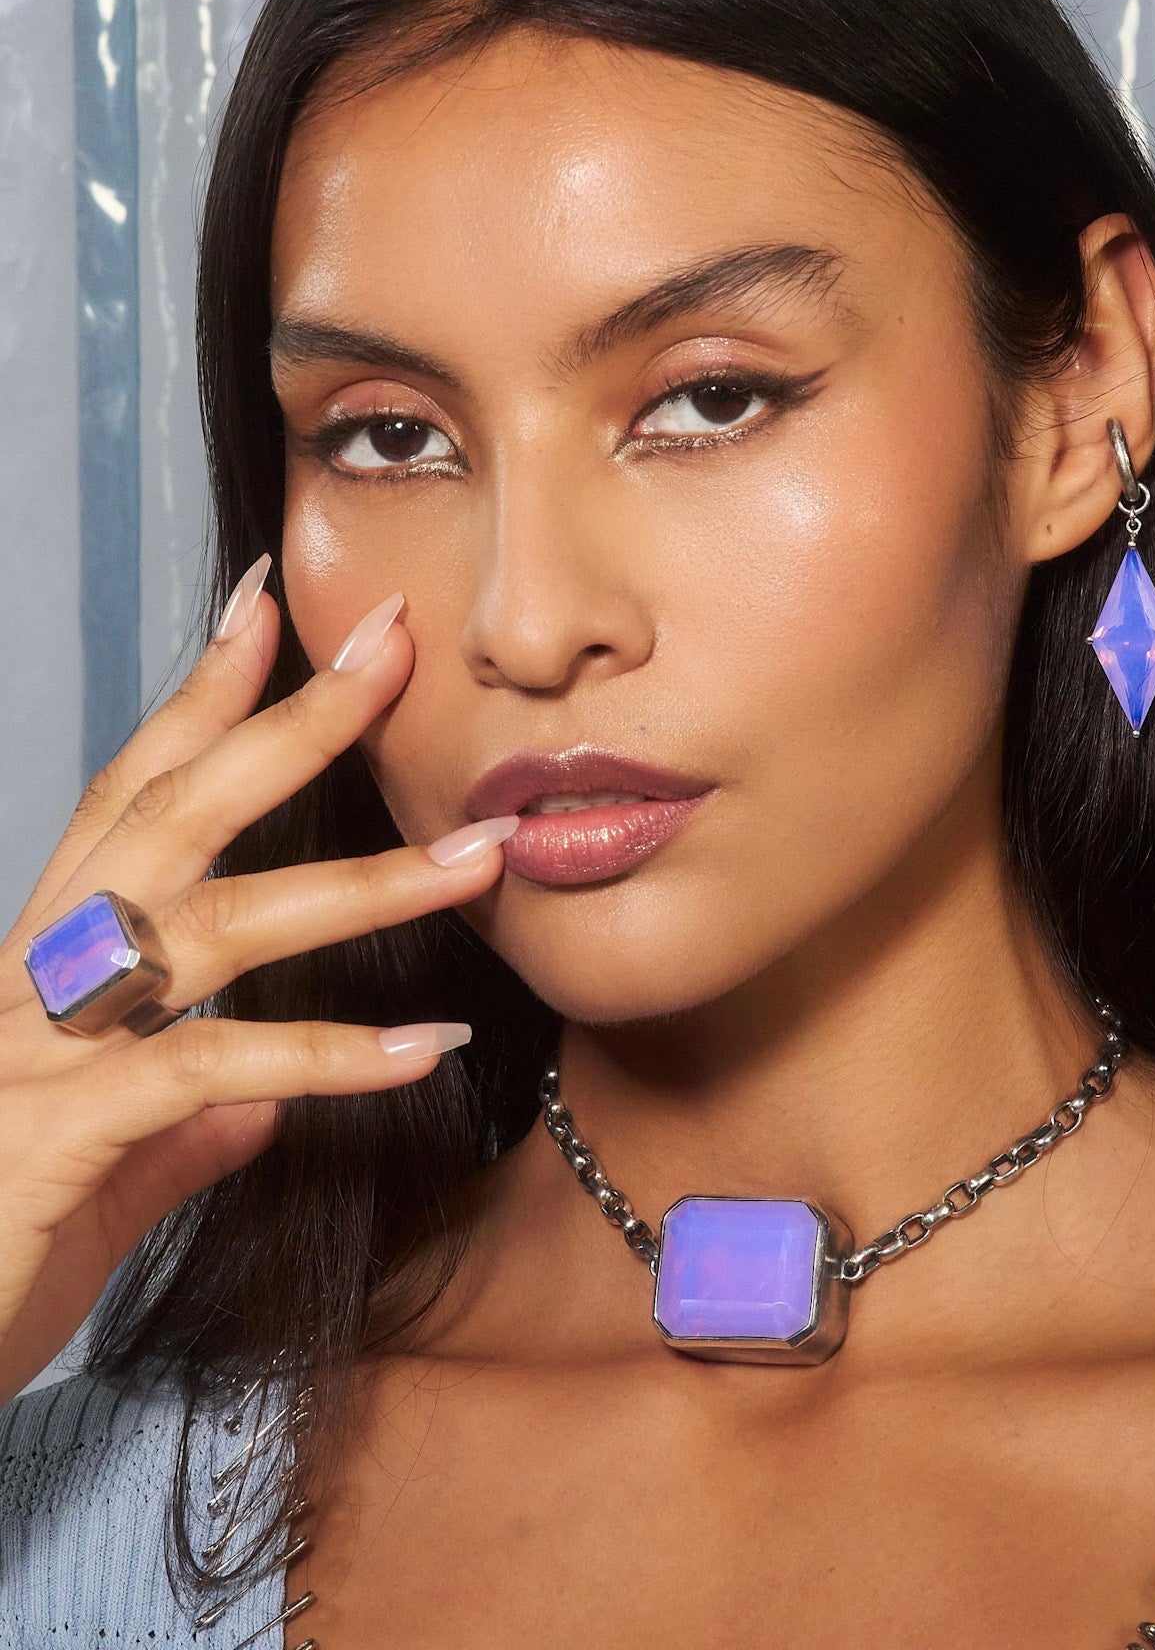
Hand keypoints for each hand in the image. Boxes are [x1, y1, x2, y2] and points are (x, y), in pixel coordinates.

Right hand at [0, 562, 515, 1403]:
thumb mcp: (103, 1173)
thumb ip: (177, 1124)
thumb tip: (250, 1103)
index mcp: (43, 969)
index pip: (127, 800)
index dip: (198, 702)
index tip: (269, 609)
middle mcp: (34, 981)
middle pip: (171, 814)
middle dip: (289, 723)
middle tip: (393, 644)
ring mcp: (39, 1049)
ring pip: (212, 924)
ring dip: (362, 882)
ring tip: (481, 855)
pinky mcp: (58, 1134)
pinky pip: (208, 1068)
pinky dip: (324, 1056)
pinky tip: (424, 1049)